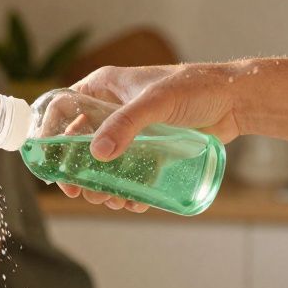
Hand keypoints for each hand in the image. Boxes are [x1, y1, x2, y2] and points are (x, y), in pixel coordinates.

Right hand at [58, 62, 247, 211]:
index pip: (62, 109)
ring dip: (100, 185)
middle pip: (79, 143)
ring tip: (111, 200)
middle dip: (77, 171)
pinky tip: (130, 201)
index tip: (50, 164)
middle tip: (82, 192)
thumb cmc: (197, 88)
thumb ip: (127, 123)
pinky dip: (125, 189)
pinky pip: (127, 172)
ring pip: (103, 163)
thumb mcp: (157, 102)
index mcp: (104, 86)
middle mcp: (112, 108)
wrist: (236, 100)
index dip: (50, 137)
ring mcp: (131, 131)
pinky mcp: (149, 149)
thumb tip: (96, 154)